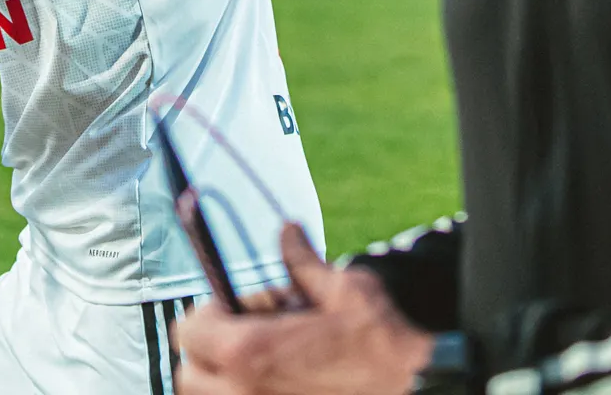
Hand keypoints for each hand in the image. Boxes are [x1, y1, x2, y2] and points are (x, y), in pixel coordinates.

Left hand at [175, 225, 432, 394]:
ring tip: (261, 364)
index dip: (208, 317)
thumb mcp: (342, 290)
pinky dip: (246, 394)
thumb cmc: (382, 338)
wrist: (421, 378)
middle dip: (208, 353)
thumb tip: (288, 231)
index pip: (189, 331)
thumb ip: (302, 263)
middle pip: (189, 373)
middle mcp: (245, 392)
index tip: (232, 311)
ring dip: (222, 381)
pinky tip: (281, 382)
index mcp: (251, 351)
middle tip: (244, 339)